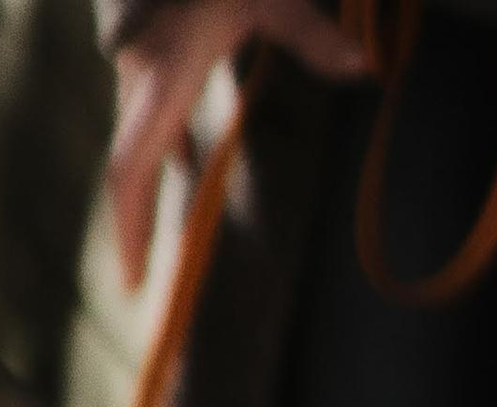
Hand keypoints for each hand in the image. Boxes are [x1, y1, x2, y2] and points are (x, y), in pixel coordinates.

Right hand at [108, 1, 375, 289]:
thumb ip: (312, 33)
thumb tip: (368, 70)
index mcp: (162, 73)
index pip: (129, 171)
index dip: (128, 231)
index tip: (133, 284)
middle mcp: (137, 72)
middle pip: (132, 158)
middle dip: (141, 213)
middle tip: (150, 267)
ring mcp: (132, 54)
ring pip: (142, 124)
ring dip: (159, 167)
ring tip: (180, 216)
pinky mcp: (141, 38)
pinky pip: (149, 97)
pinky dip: (168, 127)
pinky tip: (190, 147)